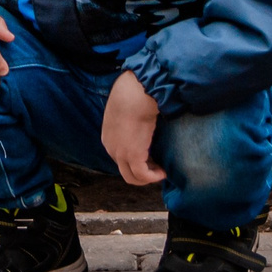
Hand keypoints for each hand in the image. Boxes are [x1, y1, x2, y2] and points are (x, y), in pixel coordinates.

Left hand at [101, 71, 163, 185]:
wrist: (134, 94)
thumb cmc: (133, 95)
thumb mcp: (125, 109)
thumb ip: (129, 118)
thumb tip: (141, 117)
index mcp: (108, 138)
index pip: (120, 157)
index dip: (136, 159)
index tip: (150, 157)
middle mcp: (111, 148)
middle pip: (125, 169)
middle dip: (141, 170)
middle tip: (157, 166)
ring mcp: (120, 154)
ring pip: (132, 176)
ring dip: (148, 177)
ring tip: (161, 171)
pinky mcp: (133, 156)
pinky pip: (143, 175)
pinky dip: (153, 177)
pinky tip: (163, 172)